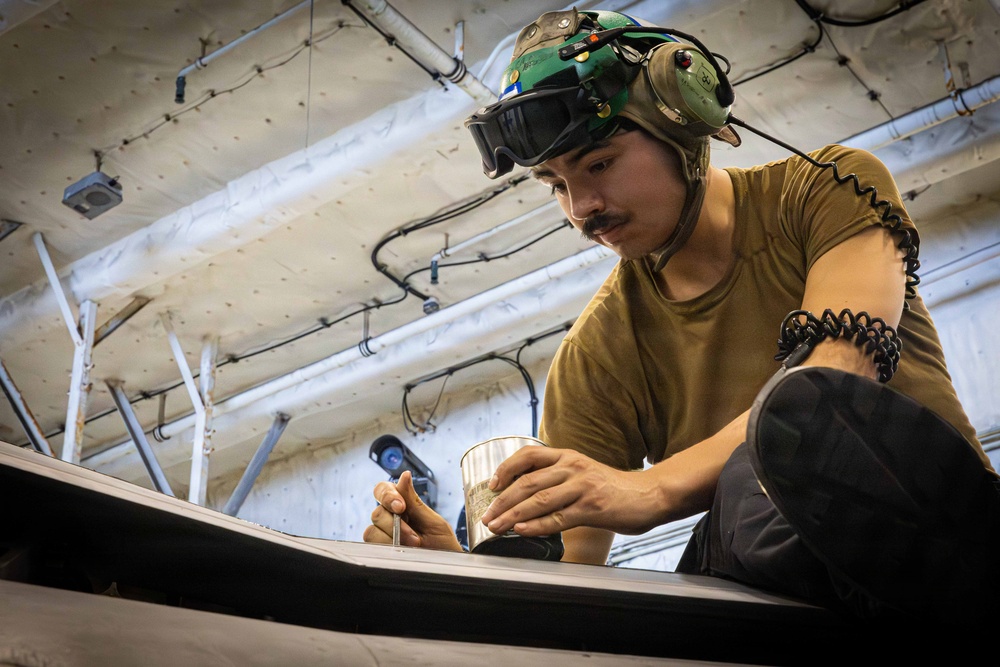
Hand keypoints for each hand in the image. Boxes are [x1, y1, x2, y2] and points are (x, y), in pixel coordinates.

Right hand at [362, 471, 462, 551]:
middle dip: (396, 524)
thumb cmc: (443, 544)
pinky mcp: (380, 550)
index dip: (387, 495)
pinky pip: (372, 544)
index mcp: (402, 505)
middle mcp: (390, 519)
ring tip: (413, 545)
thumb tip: (404, 475)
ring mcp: (384, 536)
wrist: (448, 567)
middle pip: (377, 512)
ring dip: (392, 537)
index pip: (383, 490)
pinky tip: (401, 550)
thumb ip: (414, 500)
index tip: (401, 506)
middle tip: (415, 536)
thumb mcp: (432, 520)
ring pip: (372, 529)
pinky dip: (387, 546)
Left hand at [479, 446, 665, 537]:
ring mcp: (582, 487)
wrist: (650, 494)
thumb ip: (558, 478)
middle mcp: (572, 467)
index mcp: (568, 456)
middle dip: (502, 501)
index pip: (528, 456)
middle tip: (486, 516)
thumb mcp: (583, 473)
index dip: (506, 469)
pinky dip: (537, 526)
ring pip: (539, 500)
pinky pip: (558, 518)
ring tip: (497, 527)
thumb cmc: (614, 488)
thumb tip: (526, 496)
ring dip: (513, 516)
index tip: (491, 485)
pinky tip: (522, 531)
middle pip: (528, 482)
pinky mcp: (592, 507)